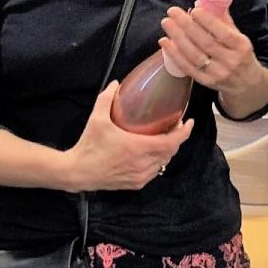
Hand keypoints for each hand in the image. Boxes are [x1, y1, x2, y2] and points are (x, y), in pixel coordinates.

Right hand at [63, 83, 193, 190]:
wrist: (78, 172)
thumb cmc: (89, 145)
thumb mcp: (96, 118)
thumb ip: (106, 98)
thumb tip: (116, 83)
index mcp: (139, 148)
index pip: (172, 141)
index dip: (185, 132)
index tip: (190, 122)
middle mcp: (144, 164)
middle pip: (171, 151)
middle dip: (176, 138)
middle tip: (175, 125)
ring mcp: (141, 176)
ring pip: (163, 162)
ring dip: (167, 150)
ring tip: (164, 138)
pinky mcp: (136, 184)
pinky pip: (154, 172)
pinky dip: (158, 161)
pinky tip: (151, 153)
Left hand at [159, 5, 261, 96]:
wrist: (247, 84)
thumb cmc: (240, 55)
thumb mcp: (239, 37)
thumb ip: (224, 21)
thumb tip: (207, 2)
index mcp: (241, 46)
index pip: (223, 33)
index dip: (208, 21)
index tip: (194, 10)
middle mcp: (230, 61)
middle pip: (205, 43)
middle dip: (187, 25)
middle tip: (173, 12)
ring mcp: (217, 73)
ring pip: (194, 55)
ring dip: (178, 38)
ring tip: (167, 24)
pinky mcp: (206, 82)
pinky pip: (187, 67)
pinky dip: (174, 54)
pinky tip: (164, 42)